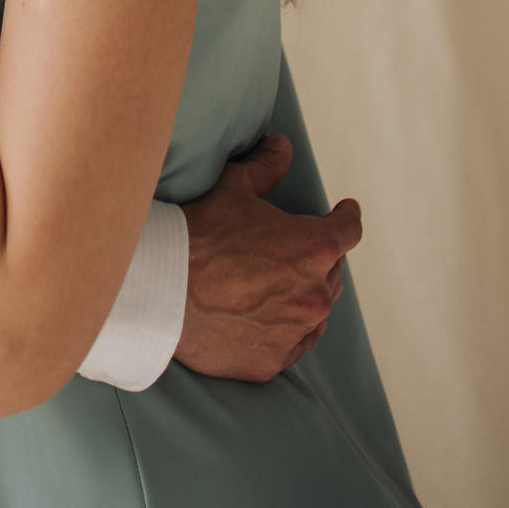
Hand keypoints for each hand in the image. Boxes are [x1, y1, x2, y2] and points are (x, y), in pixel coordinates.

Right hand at [174, 134, 362, 381]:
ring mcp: (295, 331)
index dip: (346, 217)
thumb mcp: (233, 187)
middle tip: (293, 247)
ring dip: (305, 292)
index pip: (348, 230)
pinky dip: (288, 328)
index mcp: (313, 248)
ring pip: (316, 309)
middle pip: (332, 271)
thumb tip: (283, 147)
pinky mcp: (272, 360)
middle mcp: (314, 294)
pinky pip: (294, 342)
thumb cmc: (198, 234)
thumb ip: (265, 166)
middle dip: (319, 256)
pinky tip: (270, 316)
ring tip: (281, 282)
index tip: (346, 212)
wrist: (160, 291)